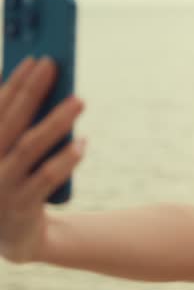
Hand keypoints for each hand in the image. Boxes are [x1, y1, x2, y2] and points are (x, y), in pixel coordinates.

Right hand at [0, 57, 85, 263]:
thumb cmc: (13, 181)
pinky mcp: (22, 207)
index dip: (14, 83)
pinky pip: (46, 179)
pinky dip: (65, 159)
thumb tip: (41, 84)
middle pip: (11, 122)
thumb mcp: (8, 152)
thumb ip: (19, 123)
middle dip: (32, 91)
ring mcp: (1, 186)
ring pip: (29, 148)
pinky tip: (83, 142)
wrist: (14, 237)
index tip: (35, 59)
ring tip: (80, 100)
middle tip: (54, 65)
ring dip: (55, 121)